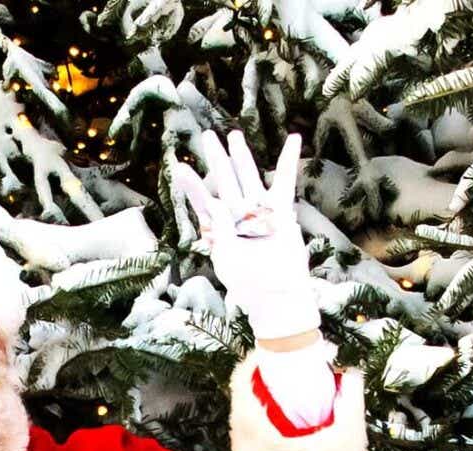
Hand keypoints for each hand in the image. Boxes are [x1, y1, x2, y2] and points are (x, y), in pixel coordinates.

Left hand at [174, 129, 318, 341]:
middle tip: (208, 136)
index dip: (192, 184)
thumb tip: (215, 203)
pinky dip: (288, 160)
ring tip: (234, 135)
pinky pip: (285, 180)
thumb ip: (220, 226)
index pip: (203, 200)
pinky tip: (292, 138)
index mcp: (221, 226)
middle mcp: (238, 215)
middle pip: (225, 179)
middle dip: (216, 159)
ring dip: (241, 155)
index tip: (180, 166)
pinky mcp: (280, 210)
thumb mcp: (225, 254)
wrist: (275, 292)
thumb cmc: (247, 280)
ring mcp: (259, 210)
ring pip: (248, 175)